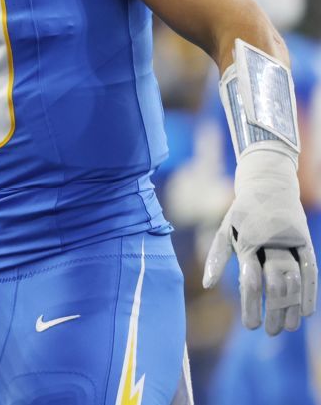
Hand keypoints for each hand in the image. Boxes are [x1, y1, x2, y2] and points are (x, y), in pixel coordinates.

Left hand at [204, 151, 317, 334]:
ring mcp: (290, 242)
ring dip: (293, 307)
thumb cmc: (242, 212)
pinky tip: (308, 311)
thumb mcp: (224, 229)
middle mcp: (271, 243)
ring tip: (289, 328)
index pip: (250, 281)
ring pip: (295, 280)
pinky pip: (311, 269)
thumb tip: (206, 285)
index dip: (252, 306)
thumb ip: (215, 257)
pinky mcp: (305, 241)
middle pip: (276, 284)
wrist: (269, 182)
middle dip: (274, 311)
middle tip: (270, 333)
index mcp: (247, 242)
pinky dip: (311, 291)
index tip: (251, 326)